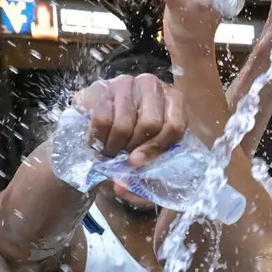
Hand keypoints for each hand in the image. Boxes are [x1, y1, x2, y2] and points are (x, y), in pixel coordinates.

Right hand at [72, 74, 188, 166]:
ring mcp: (126, 83)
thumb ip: (144, 172)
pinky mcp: (101, 86)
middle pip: (150, 124)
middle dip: (134, 148)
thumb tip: (123, 188)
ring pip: (124, 124)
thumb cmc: (129, 138)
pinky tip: (96, 142)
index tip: (139, 163)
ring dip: (113, 147)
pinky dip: (97, 138)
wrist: (96, 119)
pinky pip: (101, 119)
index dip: (157, 148)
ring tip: (108, 153)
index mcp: (172, 100)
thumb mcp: (145, 151)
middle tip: (123, 158)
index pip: (175, 125)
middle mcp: (151, 85)